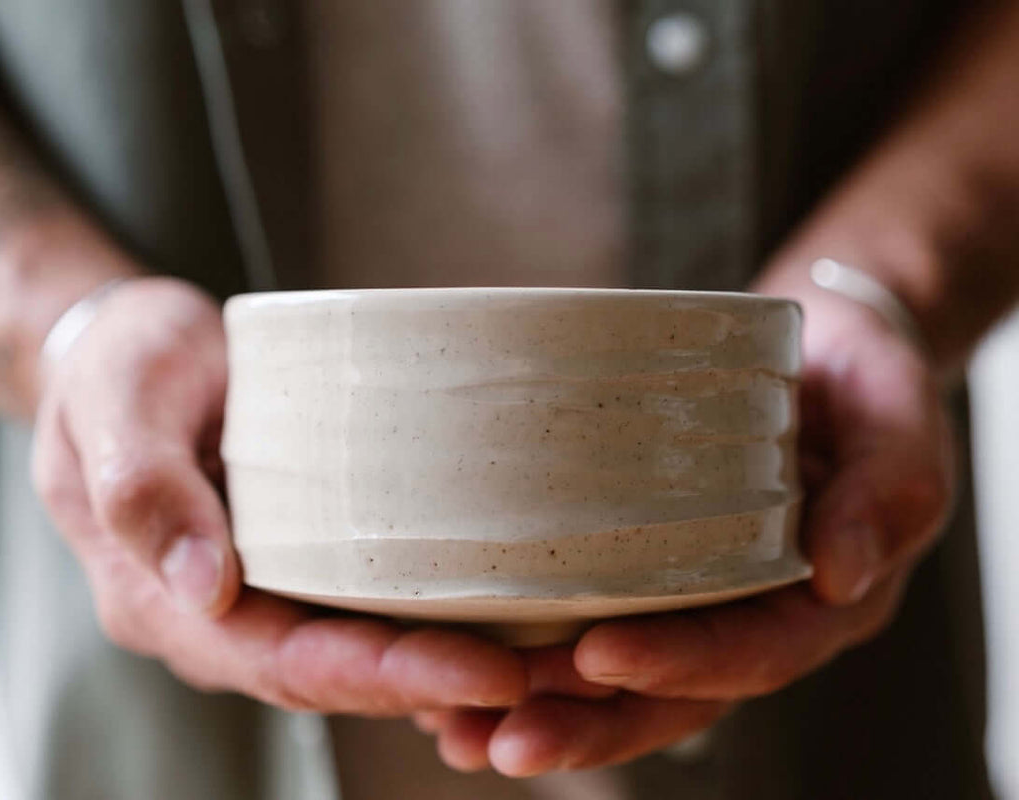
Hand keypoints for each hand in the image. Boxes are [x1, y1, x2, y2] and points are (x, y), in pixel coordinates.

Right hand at [31, 277, 527, 713]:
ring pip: (359, 655)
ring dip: (452, 665)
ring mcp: (259, 596)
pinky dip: (434, 622)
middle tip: (551, 672)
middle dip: (444, 682)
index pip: (284, 663)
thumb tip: (205, 586)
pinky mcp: (295, 565)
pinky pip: (365, 610)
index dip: (385, 677)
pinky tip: (508, 617)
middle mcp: (218, 618)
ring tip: (558, 657)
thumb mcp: (116, 397)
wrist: (118, 350)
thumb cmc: (118, 362)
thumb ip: (142, 483)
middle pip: (339, 676)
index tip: (485, 674)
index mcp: (162, 601)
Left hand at [418, 287, 953, 774]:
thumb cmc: (862, 379)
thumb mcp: (898, 414)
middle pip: (668, 694)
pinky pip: (584, 624)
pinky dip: (523, 657)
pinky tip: (453, 680)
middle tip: (503, 738)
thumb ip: (889, 489)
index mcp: (816, 600)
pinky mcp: (644, 571)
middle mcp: (747, 616)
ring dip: (538, 707)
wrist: (824, 351)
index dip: (679, 664)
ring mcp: (691, 600)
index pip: (749, 651)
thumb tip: (841, 575)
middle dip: (585, 723)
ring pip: (616, 678)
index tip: (598, 657)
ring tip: (456, 728)